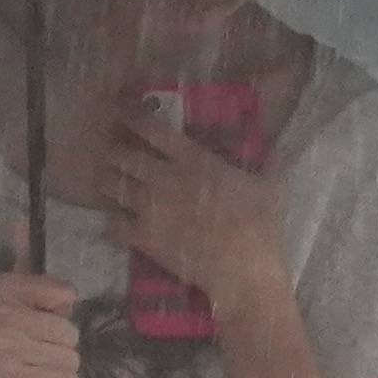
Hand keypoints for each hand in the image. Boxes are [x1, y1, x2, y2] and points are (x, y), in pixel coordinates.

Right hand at [0, 271, 82, 377]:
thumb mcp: (7, 308)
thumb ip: (38, 296)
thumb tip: (71, 300)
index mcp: (4, 290)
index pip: (63, 294)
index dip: (61, 314)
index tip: (43, 325)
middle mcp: (4, 313)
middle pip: (69, 332)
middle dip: (62, 348)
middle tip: (41, 355)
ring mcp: (8, 346)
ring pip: (69, 359)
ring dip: (62, 370)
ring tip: (41, 371)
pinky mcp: (13, 377)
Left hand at [105, 103, 288, 323]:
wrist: (244, 269)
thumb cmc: (260, 225)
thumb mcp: (269, 186)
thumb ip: (265, 164)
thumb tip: (274, 150)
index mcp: (194, 160)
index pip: (153, 130)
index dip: (131, 116)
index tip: (120, 109)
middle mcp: (165, 178)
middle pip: (122, 155)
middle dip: (112, 150)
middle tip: (110, 151)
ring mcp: (150, 208)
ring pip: (111, 186)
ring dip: (105, 182)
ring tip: (104, 181)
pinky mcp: (144, 238)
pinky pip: (112, 225)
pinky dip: (110, 223)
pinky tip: (112, 223)